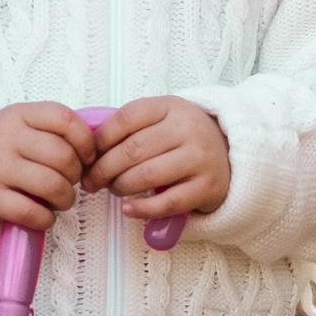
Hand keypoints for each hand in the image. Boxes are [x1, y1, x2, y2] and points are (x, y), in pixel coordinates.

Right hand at [0, 102, 97, 231]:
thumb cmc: (3, 153)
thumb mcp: (23, 128)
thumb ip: (56, 131)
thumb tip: (101, 145)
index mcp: (18, 115)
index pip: (64, 118)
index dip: (86, 141)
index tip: (88, 157)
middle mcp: (5, 137)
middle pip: (63, 156)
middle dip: (76, 175)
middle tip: (70, 182)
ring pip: (51, 185)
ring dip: (65, 199)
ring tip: (60, 200)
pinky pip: (32, 211)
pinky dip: (46, 218)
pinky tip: (44, 215)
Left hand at [86, 96, 231, 219]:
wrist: (229, 154)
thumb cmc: (183, 138)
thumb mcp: (162, 119)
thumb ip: (130, 127)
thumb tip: (87, 146)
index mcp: (170, 107)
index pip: (125, 119)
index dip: (99, 140)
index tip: (87, 156)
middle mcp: (187, 129)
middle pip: (132, 150)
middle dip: (103, 169)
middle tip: (91, 181)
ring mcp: (199, 158)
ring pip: (146, 175)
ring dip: (120, 187)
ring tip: (113, 190)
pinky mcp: (206, 187)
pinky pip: (167, 202)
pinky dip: (142, 209)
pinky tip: (129, 208)